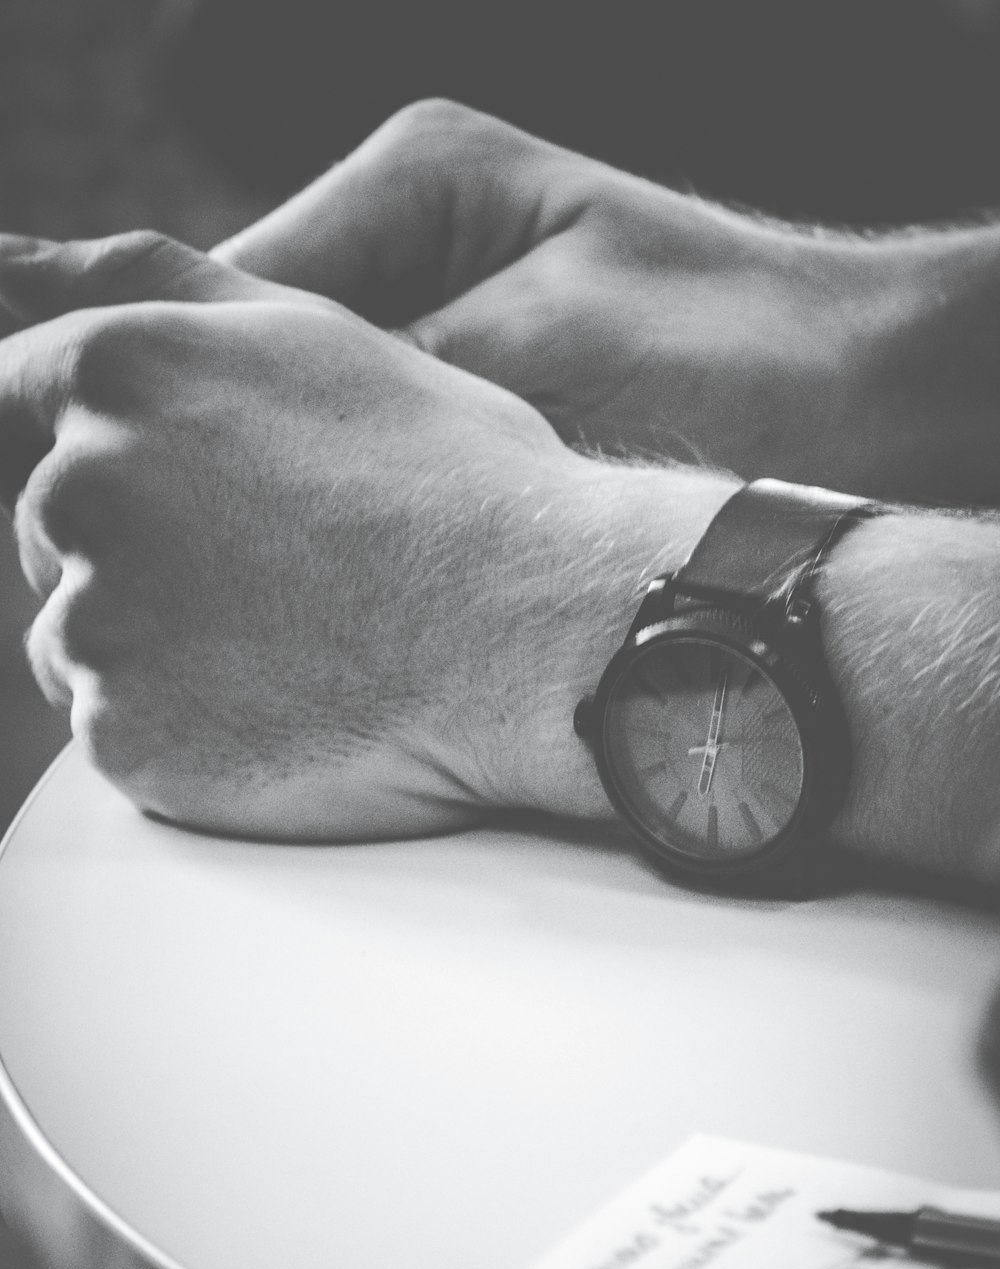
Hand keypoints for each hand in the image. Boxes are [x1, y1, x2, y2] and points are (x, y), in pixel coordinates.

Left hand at [0, 231, 731, 837]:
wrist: (541, 634)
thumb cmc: (452, 481)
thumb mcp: (312, 333)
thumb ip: (145, 280)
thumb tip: (2, 261)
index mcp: (116, 371)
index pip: (11, 400)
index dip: (95, 450)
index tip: (177, 495)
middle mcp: (81, 488)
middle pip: (49, 532)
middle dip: (133, 551)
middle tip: (279, 575)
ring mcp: (99, 623)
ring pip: (78, 638)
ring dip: (156, 646)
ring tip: (292, 644)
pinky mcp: (125, 739)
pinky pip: (115, 733)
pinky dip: (180, 730)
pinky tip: (281, 708)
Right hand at [213, 99, 999, 505]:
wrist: (874, 405)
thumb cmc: (738, 358)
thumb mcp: (539, 352)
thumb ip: (381, 382)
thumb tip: (237, 429)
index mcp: (416, 187)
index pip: (234, 291)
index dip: (190, 394)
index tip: (159, 491)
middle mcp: (418, 245)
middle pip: (264, 359)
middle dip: (241, 451)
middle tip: (224, 554)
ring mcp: (450, 329)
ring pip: (319, 423)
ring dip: (305, 495)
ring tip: (293, 575)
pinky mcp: (488, 405)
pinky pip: (387, 463)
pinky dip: (372, 519)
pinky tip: (365, 581)